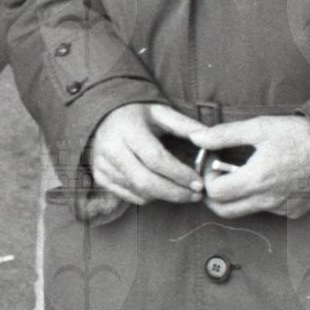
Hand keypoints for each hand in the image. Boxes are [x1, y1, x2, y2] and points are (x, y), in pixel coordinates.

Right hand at [86, 103, 208, 205]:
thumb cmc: (137, 114)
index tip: (199, 183)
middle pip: (146, 181)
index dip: (179, 174)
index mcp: (127, 128)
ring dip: (164, 196)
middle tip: (195, 196)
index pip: (156, 159)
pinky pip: (129, 196)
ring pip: (138, 191)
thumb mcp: (160, 112)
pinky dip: (148, 197)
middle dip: (175, 193)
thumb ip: (185, 125)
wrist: (102, 115)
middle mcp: (111, 148)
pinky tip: (160, 188)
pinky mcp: (99, 176)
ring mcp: (102, 164)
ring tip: (182, 191)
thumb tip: (210, 140)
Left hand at [196, 115, 309, 218]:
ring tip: (245, 171)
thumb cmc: (300, 135)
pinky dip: (259, 197)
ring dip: (237, 196)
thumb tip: (196, 138)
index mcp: (257, 180)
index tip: (213, 163)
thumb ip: (225, 134)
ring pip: (246, 211)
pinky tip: (268, 177)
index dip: (207, 178)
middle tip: (218, 175)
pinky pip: (267, 210)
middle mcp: (268, 200)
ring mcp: (282, 209)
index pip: (214, 193)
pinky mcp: (294, 211)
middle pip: (225, 211)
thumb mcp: (260, 127)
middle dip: (214, 195)